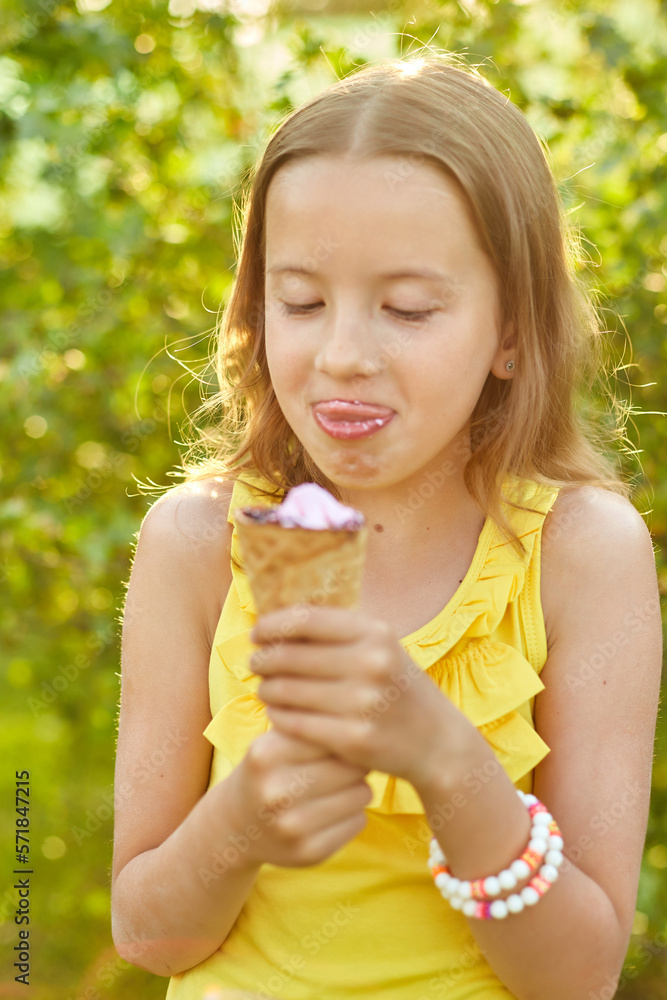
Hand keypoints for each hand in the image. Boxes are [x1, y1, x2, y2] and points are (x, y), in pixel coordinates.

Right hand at [227, 728, 371, 868]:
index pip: (332, 734)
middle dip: (354, 762)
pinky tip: (329, 813)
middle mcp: (276, 792)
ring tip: (335, 788)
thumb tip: (365, 726)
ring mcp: (292, 827)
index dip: (342, 735)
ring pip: (362, 793)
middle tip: (341, 765)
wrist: (237, 826)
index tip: (337, 739)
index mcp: (266, 754)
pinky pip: (359, 820)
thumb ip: (313, 724)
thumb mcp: (276, 738)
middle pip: (352, 765)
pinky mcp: (309, 853)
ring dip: (357, 788)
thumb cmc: (268, 771)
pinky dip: (351, 814)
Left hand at [249, 605, 462, 790]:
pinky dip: (278, 716)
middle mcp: (370, 664)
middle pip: (290, 656)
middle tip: (255, 663)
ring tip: (264, 688)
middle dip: (263, 659)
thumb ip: (338, 631)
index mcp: (375, 633)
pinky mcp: (353, 738)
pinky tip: (277, 712)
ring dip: (266, 688)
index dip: (273, 624)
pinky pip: (294, 722)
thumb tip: (280, 616)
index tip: (257, 632)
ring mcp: (362, 703)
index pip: (306, 619)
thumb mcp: (380, 646)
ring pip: (287, 690)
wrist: (436, 740)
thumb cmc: (397, 686)